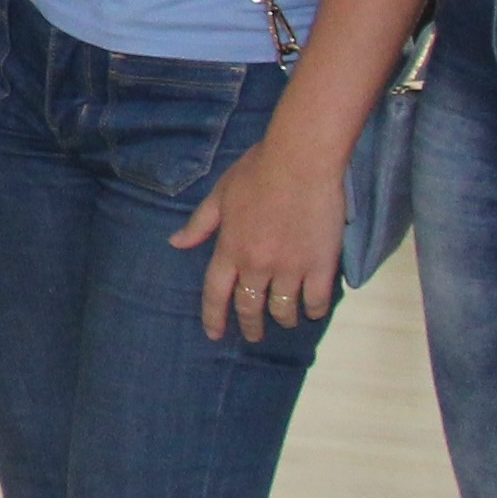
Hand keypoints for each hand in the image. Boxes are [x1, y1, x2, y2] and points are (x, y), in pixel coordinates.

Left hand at [171, 119, 354, 343]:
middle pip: (250, 307)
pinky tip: (312, 310)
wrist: (301, 161)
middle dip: (250, 326)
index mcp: (229, 249)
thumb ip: (199, 224)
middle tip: (253, 336)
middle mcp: (257, 265)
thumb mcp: (219, 195)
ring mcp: (290, 268)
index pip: (215, 294)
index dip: (213, 317)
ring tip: (285, 321)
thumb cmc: (257, 171)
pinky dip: (314, 310)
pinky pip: (317, 301)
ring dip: (283, 319)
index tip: (214, 334)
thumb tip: (176, 243)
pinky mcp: (321, 265)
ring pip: (284, 309)